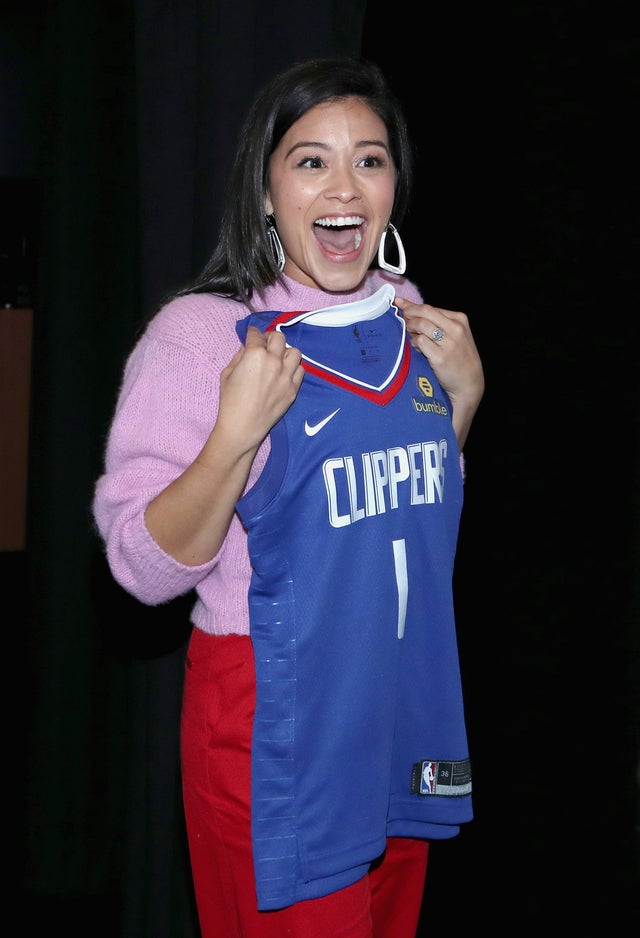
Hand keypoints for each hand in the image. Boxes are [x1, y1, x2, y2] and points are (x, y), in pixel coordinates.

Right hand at [217, 326, 304, 450]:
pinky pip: (300, 370)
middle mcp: (274, 361)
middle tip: (265, 345)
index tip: (252, 334)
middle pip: (278, 337)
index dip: (252, 332)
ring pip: (294, 352)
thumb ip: (240, 355)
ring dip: (285, 352)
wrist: (243, 426)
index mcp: (255, 355)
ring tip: (277, 359)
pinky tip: (284, 372)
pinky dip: (293, 368)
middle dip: (270, 338)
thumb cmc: (230, 400)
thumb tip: (248, 347)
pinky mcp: (293, 388)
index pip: (256, 334)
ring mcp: (286, 375)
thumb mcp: (227, 372)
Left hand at [394, 296, 483, 448]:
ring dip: (410, 330)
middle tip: (401, 320)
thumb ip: (436, 322)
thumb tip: (408, 308)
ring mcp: (449, 343)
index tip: (399, 305)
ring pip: (421, 326)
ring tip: (410, 336)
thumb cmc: (458, 358)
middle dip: (408, 315)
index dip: (412, 307)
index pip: (430, 307)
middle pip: (424, 312)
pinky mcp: (440, 357)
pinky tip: (416, 348)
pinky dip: (414, 343)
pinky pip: (420, 342)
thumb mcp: (454, 335)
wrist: (468, 383)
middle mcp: (456, 329)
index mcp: (459, 319)